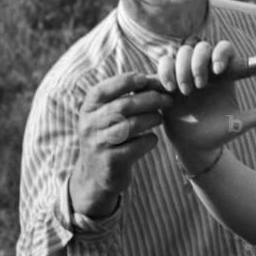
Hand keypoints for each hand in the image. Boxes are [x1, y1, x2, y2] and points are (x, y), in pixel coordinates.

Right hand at [70, 72, 172, 217]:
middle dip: (149, 100)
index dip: (124, 81)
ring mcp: (98, 145)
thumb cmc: (109, 137)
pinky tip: (152, 139)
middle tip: (167, 99)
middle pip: (122, 106)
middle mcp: (88, 126)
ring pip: (130, 126)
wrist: (96, 176)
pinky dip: (149, 140)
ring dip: (152, 118)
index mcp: (87, 110)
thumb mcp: (107, 117)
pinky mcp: (110, 162)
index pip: (103, 90)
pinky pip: (136, 146)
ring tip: (161, 117)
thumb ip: (124, 98)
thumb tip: (154, 78)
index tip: (145, 78)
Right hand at [156, 40, 255, 169]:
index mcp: (224, 75)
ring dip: (182, 68)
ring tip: (185, 92)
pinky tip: (171, 91)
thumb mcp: (241, 123)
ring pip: (182, 51)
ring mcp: (185, 73)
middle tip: (200, 86)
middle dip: (199, 62)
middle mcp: (205, 70)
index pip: (225, 48)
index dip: (222, 53)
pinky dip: (166, 72)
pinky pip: (164, 62)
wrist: (196, 148)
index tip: (220, 70)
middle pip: (201, 45)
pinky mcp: (168, 80)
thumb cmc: (220, 134)